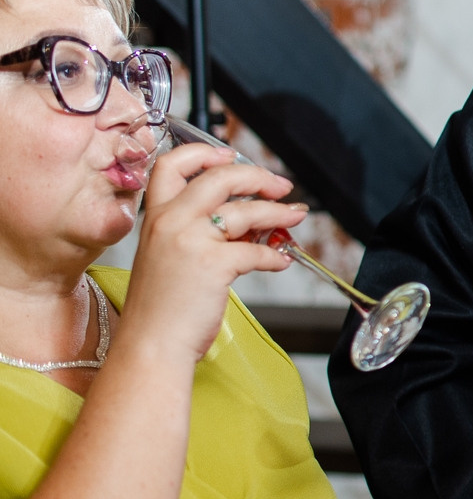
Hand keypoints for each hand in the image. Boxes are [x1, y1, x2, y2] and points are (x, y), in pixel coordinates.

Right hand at [120, 145, 305, 365]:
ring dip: (279, 213)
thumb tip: (247, 222)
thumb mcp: (167, 256)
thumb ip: (196, 232)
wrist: (150, 344)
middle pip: (220, 178)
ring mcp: (190, 241)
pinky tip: (282, 260)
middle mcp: (169, 222)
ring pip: (246, 211)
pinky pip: (257, 250)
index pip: (171, 165)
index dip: (203, 153)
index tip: (229, 155)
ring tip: (296, 216)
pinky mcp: (213, 264)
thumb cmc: (160, 308)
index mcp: (155, 217)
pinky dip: (275, 255)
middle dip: (258, 176)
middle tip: (281, 186)